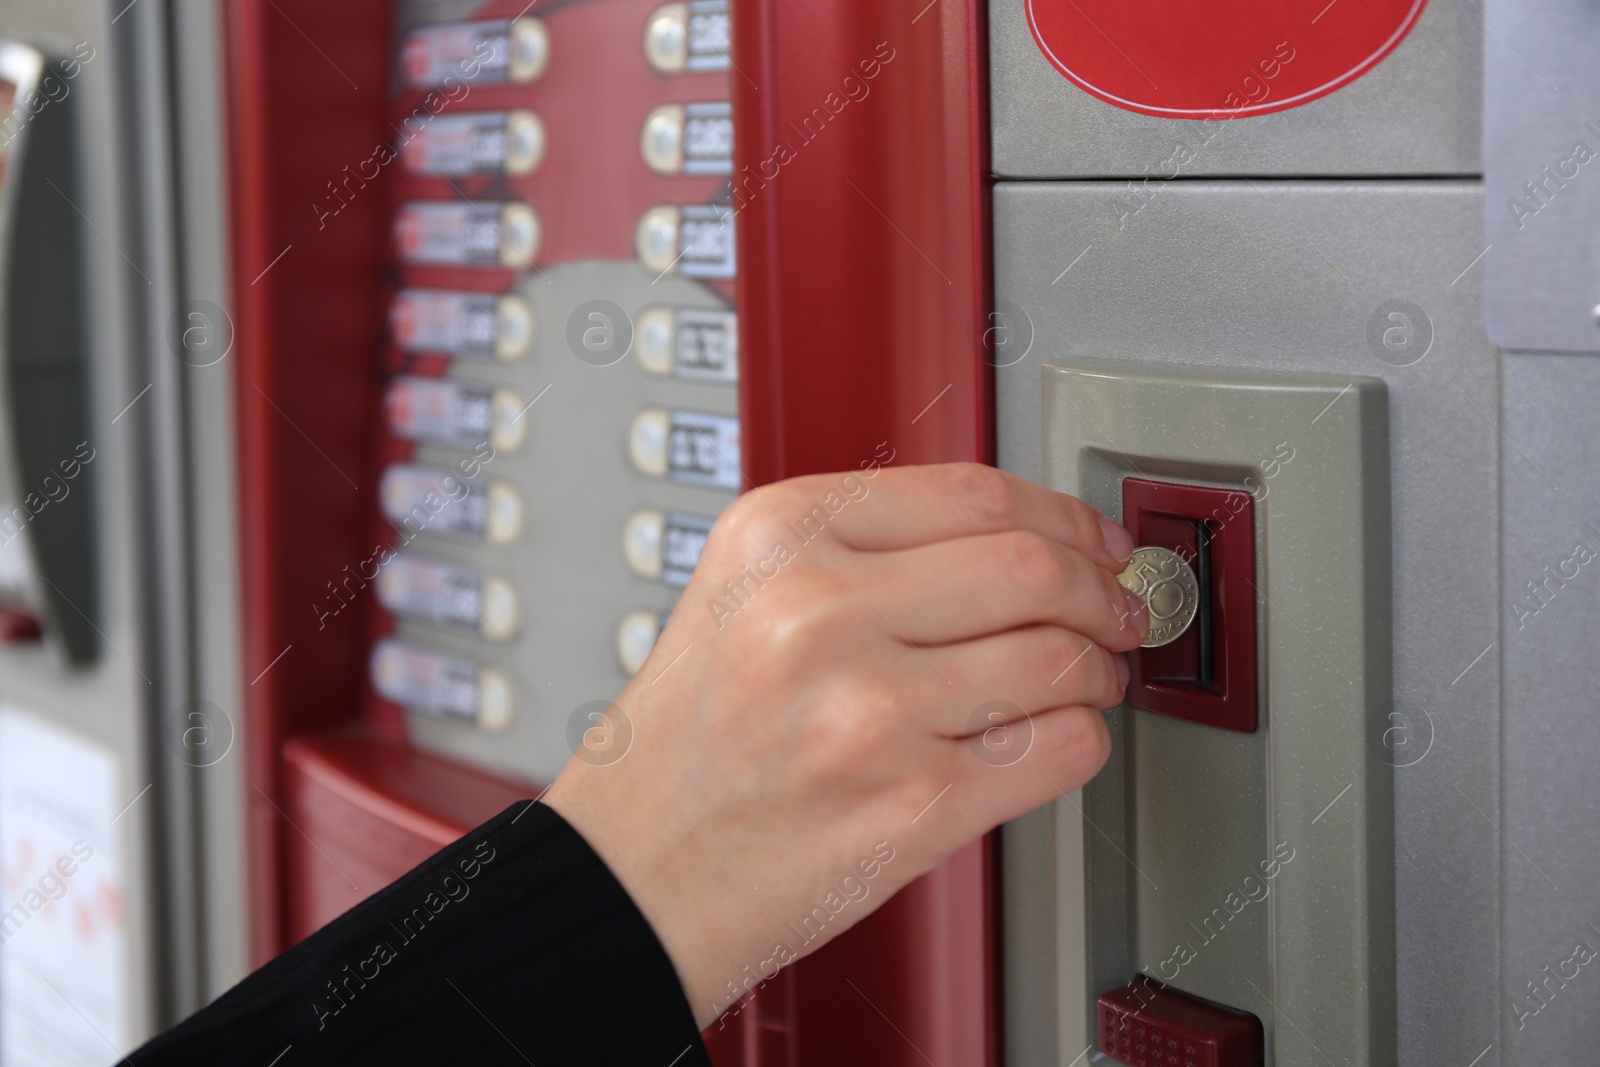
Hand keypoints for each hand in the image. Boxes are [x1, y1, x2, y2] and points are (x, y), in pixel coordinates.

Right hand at [542, 462, 1145, 1026]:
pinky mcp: (910, 807)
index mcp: (778, 537)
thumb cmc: (691, 742)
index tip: (1091, 536)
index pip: (973, 492)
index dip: (1062, 514)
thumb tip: (1024, 537)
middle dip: (1100, 587)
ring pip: (1060, 657)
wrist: (637, 874)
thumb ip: (866, 547)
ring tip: (1084, 677)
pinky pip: (1061, 748)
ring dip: (1098, 669)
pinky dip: (1083, 736)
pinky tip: (1053, 734)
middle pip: (1032, 566)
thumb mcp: (744, 592)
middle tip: (1114, 606)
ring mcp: (866, 713)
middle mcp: (817, 612)